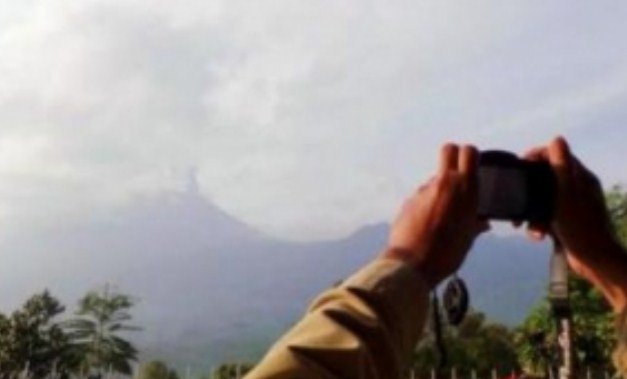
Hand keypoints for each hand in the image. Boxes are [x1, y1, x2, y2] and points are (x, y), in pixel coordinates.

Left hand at [384, 144, 489, 287]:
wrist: (413, 264)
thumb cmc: (448, 253)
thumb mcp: (468, 238)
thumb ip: (475, 224)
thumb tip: (483, 222)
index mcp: (465, 189)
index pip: (469, 152)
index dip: (471, 155)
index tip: (473, 165)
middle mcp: (444, 184)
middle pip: (448, 150)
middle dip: (453, 156)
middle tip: (457, 174)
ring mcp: (424, 191)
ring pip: (434, 179)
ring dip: (440, 189)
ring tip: (441, 215)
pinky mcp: (409, 201)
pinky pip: (422, 196)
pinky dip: (427, 204)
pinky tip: (427, 224)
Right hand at [522, 137, 626, 310]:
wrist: (595, 262)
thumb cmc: (582, 227)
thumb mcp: (567, 194)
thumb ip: (561, 167)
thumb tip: (557, 138)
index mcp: (581, 178)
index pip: (556, 155)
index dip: (536, 156)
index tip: (519, 165)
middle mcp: (577, 189)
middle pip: (545, 178)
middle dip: (528, 189)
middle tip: (514, 196)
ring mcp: (571, 206)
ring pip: (542, 200)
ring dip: (531, 212)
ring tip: (522, 224)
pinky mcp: (565, 222)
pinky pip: (545, 216)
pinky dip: (538, 224)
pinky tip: (537, 236)